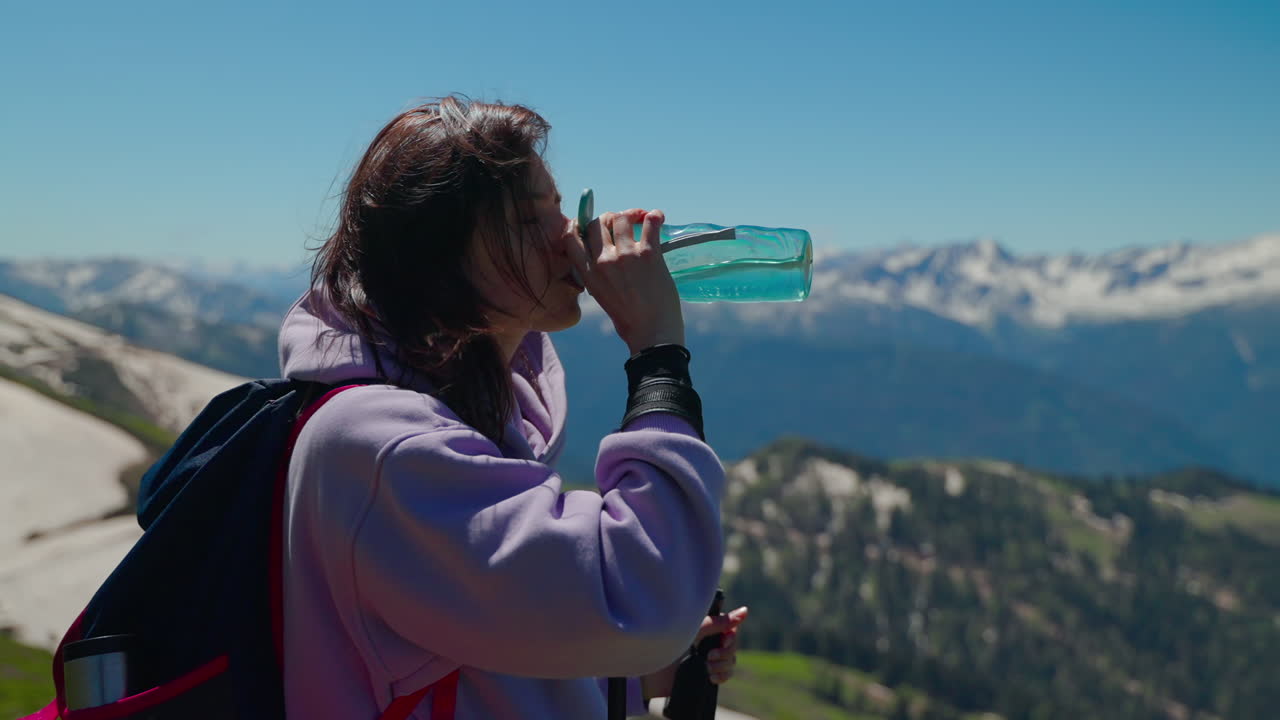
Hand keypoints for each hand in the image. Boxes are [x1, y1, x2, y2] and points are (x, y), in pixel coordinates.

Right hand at [566, 208, 683, 354]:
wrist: (652, 332)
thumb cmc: (628, 319)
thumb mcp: (601, 295)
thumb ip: (597, 273)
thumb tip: (604, 250)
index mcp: (588, 273)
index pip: (571, 237)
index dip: (579, 224)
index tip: (591, 223)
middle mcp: (603, 261)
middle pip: (597, 222)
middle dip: (609, 219)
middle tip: (623, 224)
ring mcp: (625, 256)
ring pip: (622, 218)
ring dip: (632, 216)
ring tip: (642, 220)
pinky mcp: (648, 255)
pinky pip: (649, 223)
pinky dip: (654, 216)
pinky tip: (657, 218)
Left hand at [641, 606, 749, 700]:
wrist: (650, 672)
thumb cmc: (666, 642)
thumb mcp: (694, 630)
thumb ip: (719, 622)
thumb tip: (745, 611)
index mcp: (704, 627)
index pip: (729, 628)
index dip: (731, 635)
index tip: (724, 640)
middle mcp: (707, 641)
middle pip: (732, 645)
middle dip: (726, 652)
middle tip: (710, 656)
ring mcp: (707, 658)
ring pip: (731, 661)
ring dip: (723, 665)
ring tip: (707, 668)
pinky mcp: (705, 674)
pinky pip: (725, 675)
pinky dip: (722, 676)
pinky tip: (711, 677)